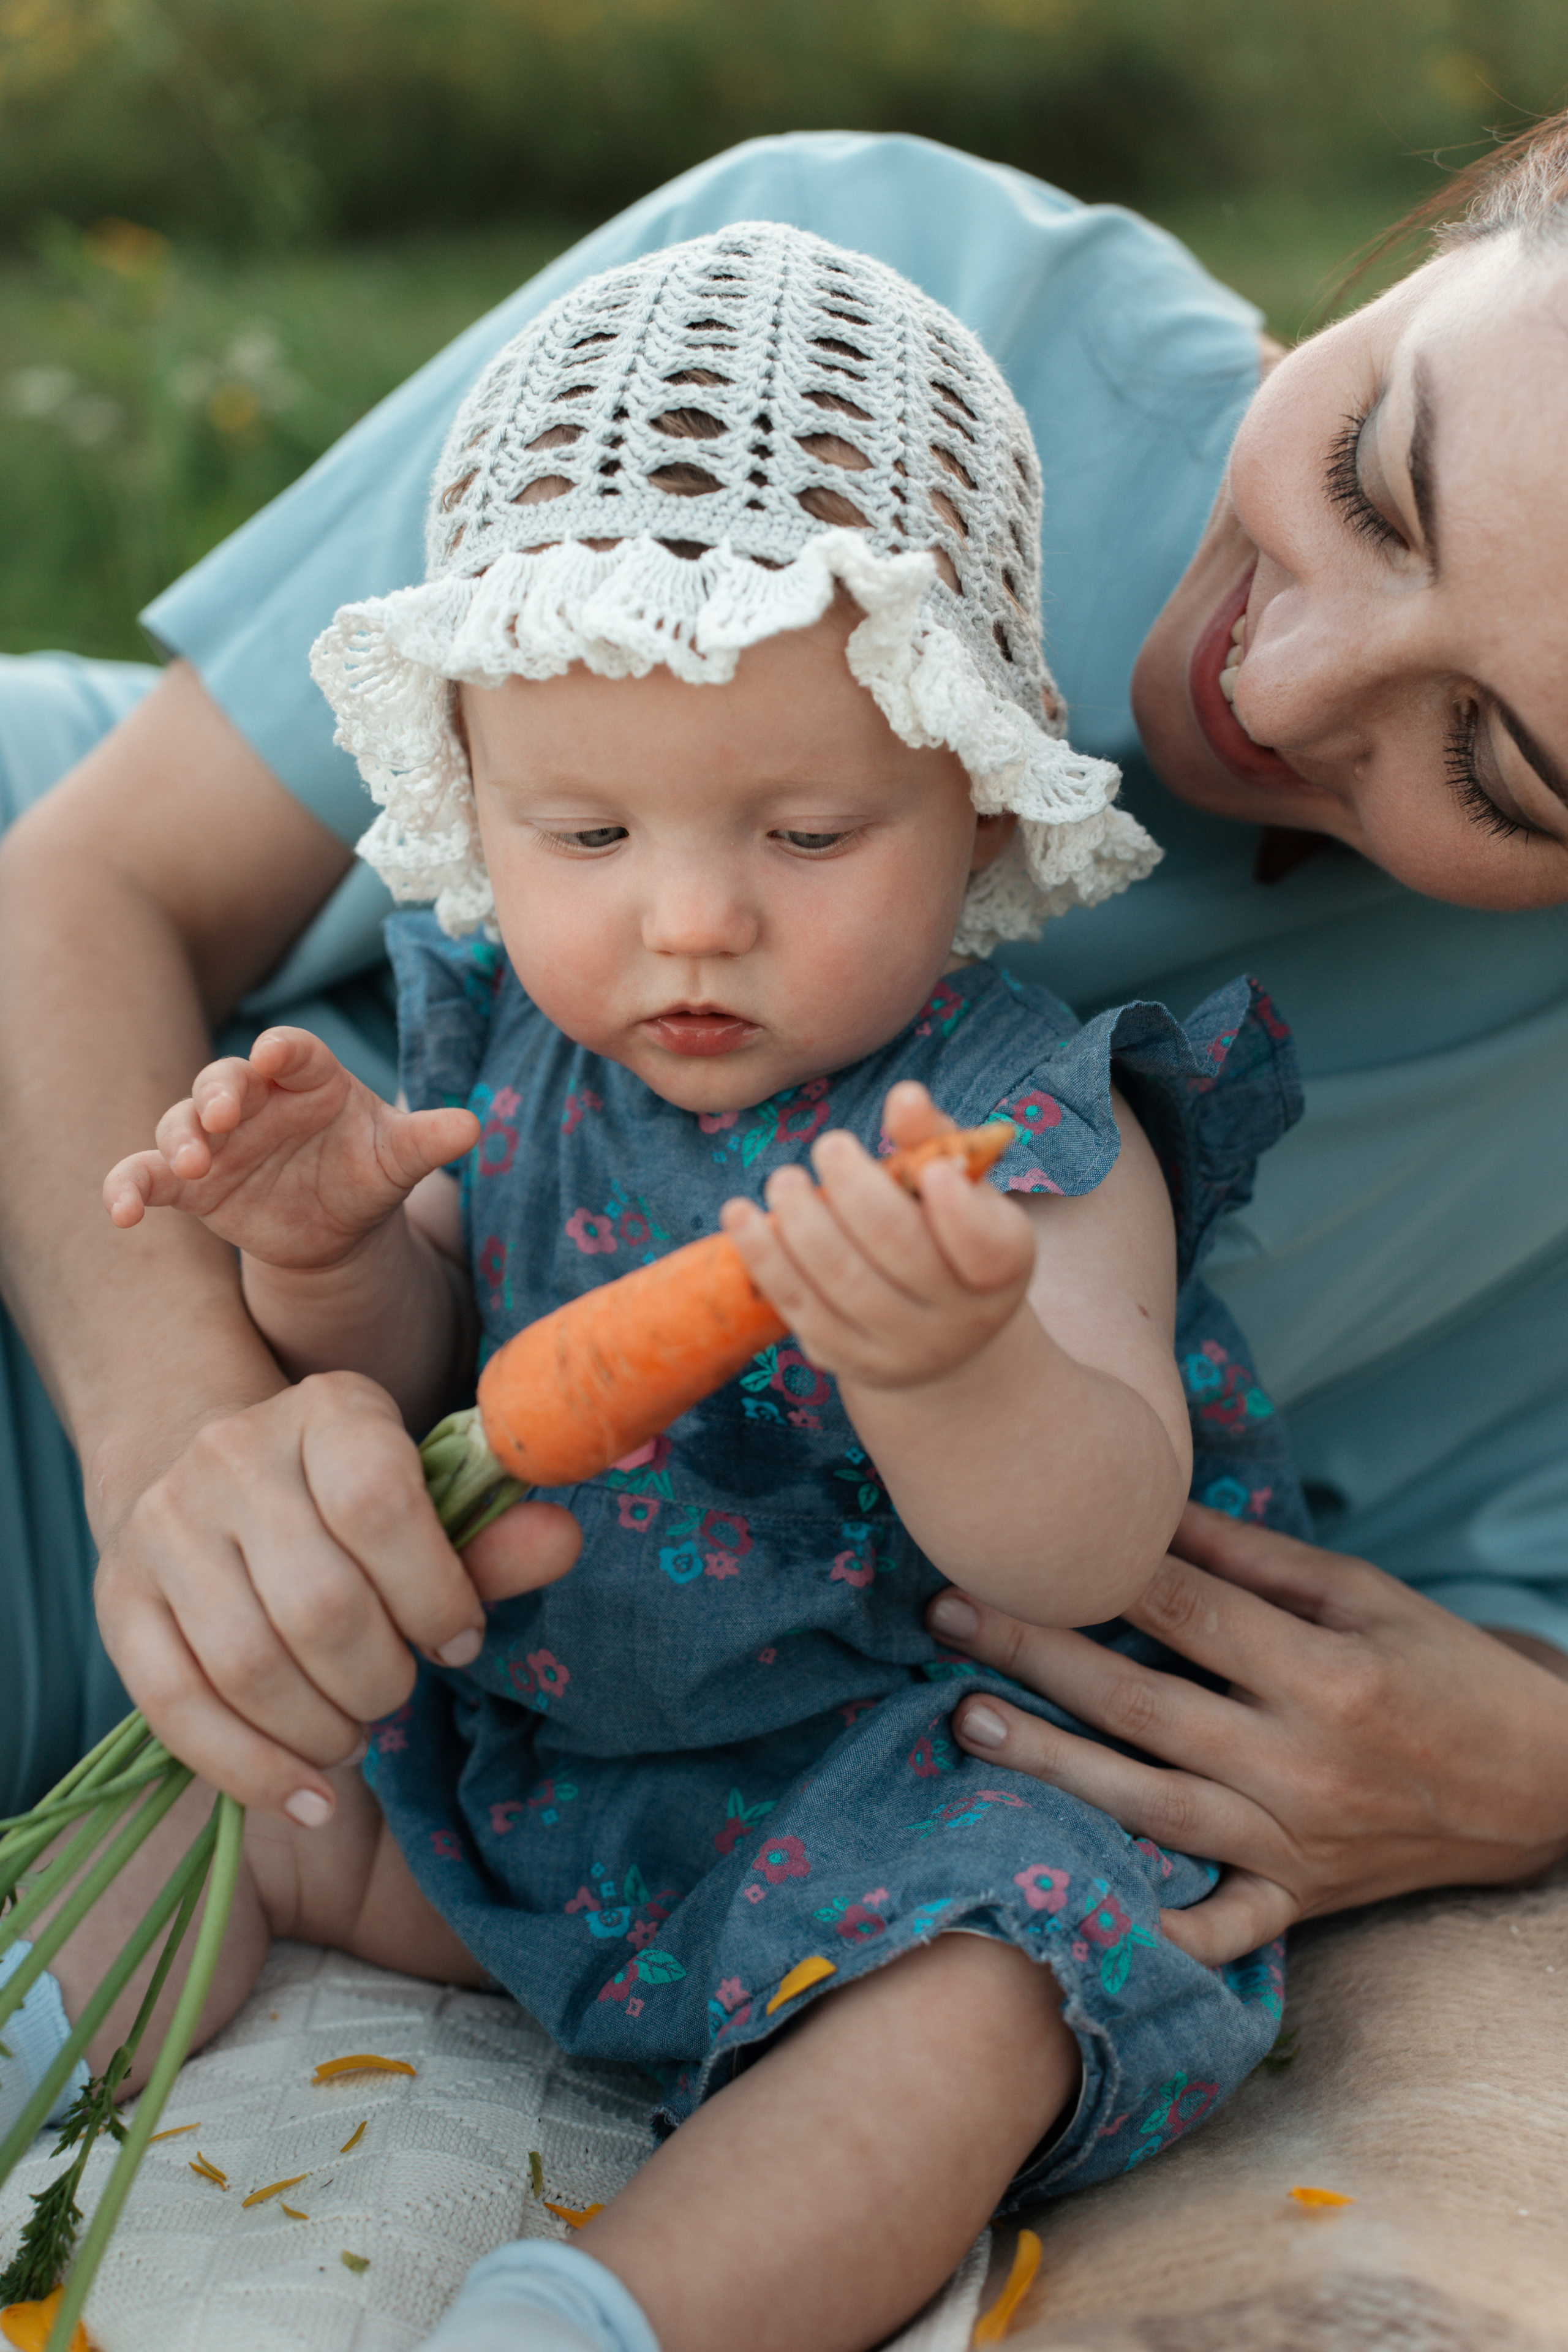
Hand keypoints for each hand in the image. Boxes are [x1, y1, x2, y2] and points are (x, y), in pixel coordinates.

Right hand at [95, 1372, 580, 1821]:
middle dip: (381, 1678)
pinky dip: (252, 1772)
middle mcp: (232, 1455)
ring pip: (249, 1664)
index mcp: (329, 1411)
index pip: (381, 1503)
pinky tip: (309, 1797)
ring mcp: (164, 1525)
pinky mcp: (117, 1600)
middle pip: (319, 1603)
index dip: (434, 1593)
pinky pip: (177, 1709)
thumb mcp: (428, 1500)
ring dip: (323, 1729)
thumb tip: (563, 1541)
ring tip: (355, 1733)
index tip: (459, 1639)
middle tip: (399, 1692)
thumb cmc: (349, 1505)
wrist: (213, 1481)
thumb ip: (493, 1537)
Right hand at [102, 1027, 478, 1270]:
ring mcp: (216, 1139)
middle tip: (223, 1112)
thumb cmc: (367, 1172)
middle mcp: (255, 1099)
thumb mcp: (398, 1158)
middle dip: (219, 1091)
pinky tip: (121, 1214)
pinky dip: (127, 1187)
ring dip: (178, 1136)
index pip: (293, 1052)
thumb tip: (473, 1126)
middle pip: (225, 1079)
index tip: (276, 1052)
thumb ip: (427, 1140)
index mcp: (308, 1077)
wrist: (338, 1228)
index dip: (283, 1050)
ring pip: (180, 1122)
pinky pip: (146, 1175)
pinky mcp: (190, 1183)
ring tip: (189, 1161)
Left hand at [719, 1081, 1035, 1393]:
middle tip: (828, 1146)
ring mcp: (899, 1347)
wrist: (928, 1330)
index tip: (930, 1171)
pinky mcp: (842, 1357)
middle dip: (858, 1193)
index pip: (985, 1245)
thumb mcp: (955, 1187)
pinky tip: (740, 1215)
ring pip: (842, 1281)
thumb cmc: (942, 1232)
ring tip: (784, 1180)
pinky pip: (797, 1305)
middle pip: (902, 1251)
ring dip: (802, 1222)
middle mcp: (958, 1316)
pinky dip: (764, 1257)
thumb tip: (905, 1097)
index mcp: (1000, 1265)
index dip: (960, 1211)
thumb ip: (932, 1142)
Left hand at [926, 1502, 1567, 1964]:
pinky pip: (1222, 1925)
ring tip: (964, 1723)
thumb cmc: (1442, 1671)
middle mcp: (1303, 1763)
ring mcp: (1297, 1842)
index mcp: (1324, 1675)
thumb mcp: (1362, 1595)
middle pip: (1144, 1703)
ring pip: (1151, 1805)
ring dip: (1051, 1764)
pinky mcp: (1300, 1902)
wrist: (1540, 1785)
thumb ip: (1250, 1557)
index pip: (1185, 1613)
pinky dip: (1158, 1926)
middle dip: (1036, 1655)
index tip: (1011, 1538)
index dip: (1092, 1574)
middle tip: (946, 1612)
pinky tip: (1082, 1911)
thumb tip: (1149, 1505)